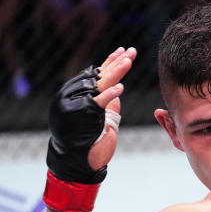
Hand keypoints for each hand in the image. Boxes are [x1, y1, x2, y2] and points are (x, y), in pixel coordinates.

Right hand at [87, 46, 136, 171]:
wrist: (77, 161)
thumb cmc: (90, 141)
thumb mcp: (101, 117)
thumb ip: (107, 102)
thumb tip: (115, 89)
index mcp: (80, 94)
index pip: (98, 74)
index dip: (111, 62)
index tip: (124, 52)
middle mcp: (76, 95)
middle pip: (100, 75)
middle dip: (117, 61)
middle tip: (131, 50)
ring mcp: (78, 104)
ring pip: (100, 84)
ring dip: (115, 71)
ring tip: (128, 60)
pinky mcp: (84, 115)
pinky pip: (99, 102)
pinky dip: (110, 94)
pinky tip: (121, 87)